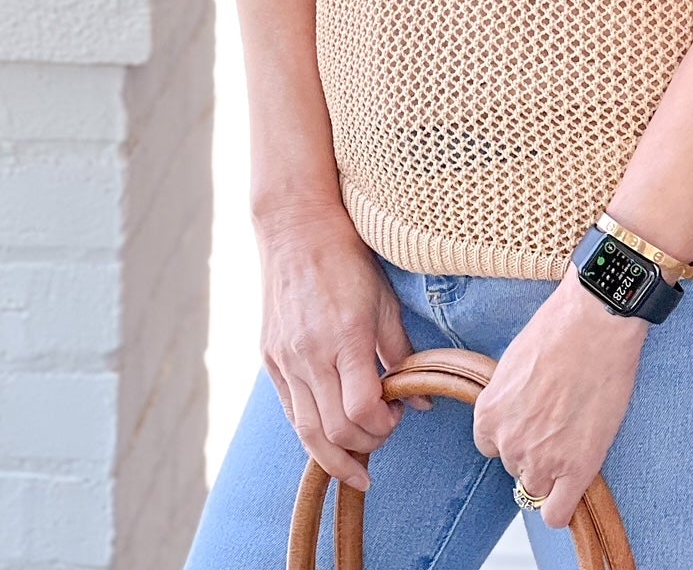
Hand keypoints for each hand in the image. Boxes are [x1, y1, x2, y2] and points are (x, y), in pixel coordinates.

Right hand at [255, 202, 430, 493]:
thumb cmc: (348, 261)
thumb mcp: (385, 302)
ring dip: (334, 456)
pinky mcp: (271, 360)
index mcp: (345, 337)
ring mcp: (286, 359)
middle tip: (382, 437)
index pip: (362, 410)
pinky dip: (311, 432)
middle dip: (364, 447)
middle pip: (335, 431)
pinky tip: (330, 435)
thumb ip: (401, 354)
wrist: (297, 230)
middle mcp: (311, 354)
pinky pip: (290, 411)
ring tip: (356, 462)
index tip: (399, 416)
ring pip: (307, 432)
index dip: (384, 427)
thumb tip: (421, 402)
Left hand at [472, 265, 646, 528]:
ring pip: (536, 488)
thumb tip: (519, 411)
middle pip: (515, 466)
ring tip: (573, 439)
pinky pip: (557, 514)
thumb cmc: (558, 329)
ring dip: (551, 472)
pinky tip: (573, 484)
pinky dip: (561, 507)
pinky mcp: (576, 468)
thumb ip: (510, 398)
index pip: (490, 446)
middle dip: (535, 449)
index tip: (533, 421)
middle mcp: (508, 442)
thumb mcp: (515, 362)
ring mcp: (541, 459)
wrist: (595, 322)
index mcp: (488, 415)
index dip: (515, 433)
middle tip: (560, 421)